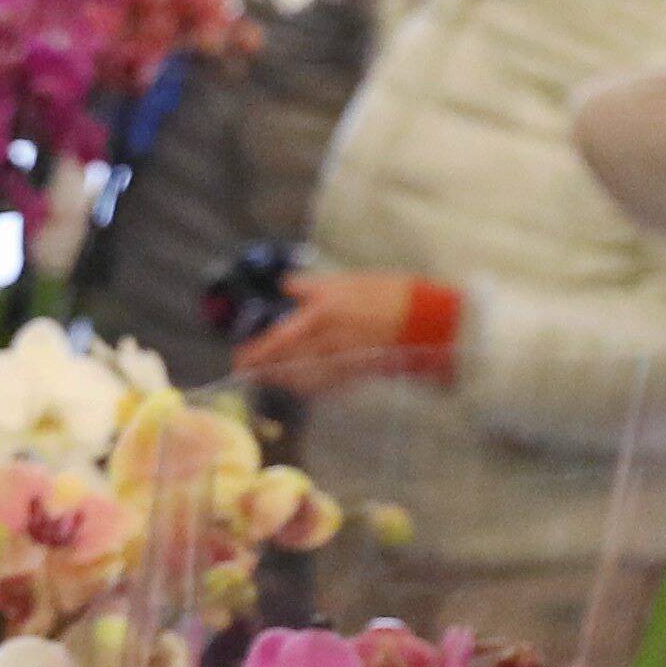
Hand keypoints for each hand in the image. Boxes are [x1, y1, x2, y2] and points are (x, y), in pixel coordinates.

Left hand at [231, 270, 442, 394]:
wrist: (426, 318)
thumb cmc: (387, 292)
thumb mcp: (346, 280)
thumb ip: (311, 287)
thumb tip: (286, 286)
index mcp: (323, 314)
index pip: (280, 338)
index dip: (257, 352)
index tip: (240, 358)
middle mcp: (329, 341)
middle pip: (286, 362)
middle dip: (264, 369)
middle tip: (246, 371)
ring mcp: (342, 361)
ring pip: (303, 378)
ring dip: (282, 380)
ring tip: (268, 377)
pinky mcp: (356, 373)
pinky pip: (325, 385)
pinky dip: (308, 386)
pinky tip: (299, 384)